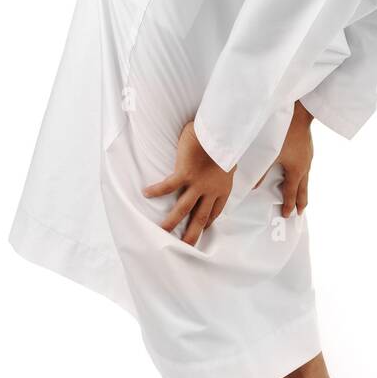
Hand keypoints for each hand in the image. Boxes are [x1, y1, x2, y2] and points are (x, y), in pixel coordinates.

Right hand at [143, 120, 233, 246]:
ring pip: (184, 208)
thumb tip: (227, 162)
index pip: (216, 210)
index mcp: (223, 187)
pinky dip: (157, 190)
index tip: (204, 228)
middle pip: (201, 217)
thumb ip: (226, 164)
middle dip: (193, 234)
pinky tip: (146, 193)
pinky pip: (168, 186)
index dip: (209, 221)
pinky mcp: (185, 174)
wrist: (222, 131)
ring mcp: (198, 183)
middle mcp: (211, 189)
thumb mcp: (230, 157)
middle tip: (186, 247)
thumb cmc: (226, 140)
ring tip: (162, 231)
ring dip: (172, 221)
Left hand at [256, 101, 312, 216]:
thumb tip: (253, 187)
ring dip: (304, 190)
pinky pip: (306, 168)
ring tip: (303, 196)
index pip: (291, 193)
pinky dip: (303, 177)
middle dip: (301, 202)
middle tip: (300, 213)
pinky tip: (300, 172)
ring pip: (307, 179)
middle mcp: (304, 167)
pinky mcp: (309, 149)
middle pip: (303, 190)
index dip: (288, 205)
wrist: (299, 113)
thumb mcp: (269, 153)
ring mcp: (308, 158)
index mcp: (295, 171)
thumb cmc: (283, 133)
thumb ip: (261, 172)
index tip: (286, 215)